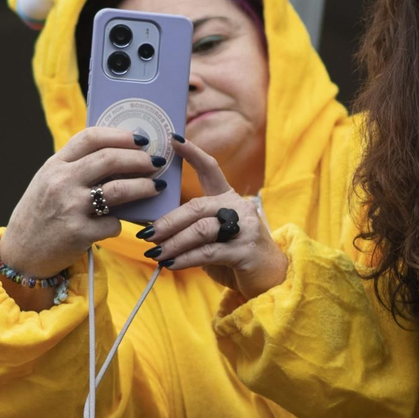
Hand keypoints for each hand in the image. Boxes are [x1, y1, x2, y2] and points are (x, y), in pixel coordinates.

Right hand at [0, 128, 165, 307]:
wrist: (20, 254)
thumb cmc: (40, 216)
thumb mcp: (49, 183)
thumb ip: (75, 168)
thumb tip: (120, 157)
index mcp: (54, 165)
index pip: (90, 138)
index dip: (120, 135)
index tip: (140, 139)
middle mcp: (61, 182)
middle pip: (110, 159)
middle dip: (140, 159)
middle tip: (156, 163)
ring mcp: (69, 207)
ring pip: (119, 189)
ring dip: (144, 187)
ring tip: (157, 187)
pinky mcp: (78, 233)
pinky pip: (114, 224)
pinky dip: (121, 223)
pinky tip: (121, 224)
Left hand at [137, 135, 287, 299]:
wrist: (271, 278)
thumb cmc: (236, 256)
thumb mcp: (215, 236)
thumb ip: (193, 228)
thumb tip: (155, 231)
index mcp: (229, 199)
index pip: (211, 170)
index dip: (192, 153)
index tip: (173, 139)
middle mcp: (238, 209)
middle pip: (197, 207)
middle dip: (169, 221)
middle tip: (147, 234)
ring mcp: (245, 229)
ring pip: (201, 230)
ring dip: (174, 242)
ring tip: (155, 253)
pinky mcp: (245, 251)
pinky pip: (208, 252)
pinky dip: (186, 259)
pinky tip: (171, 264)